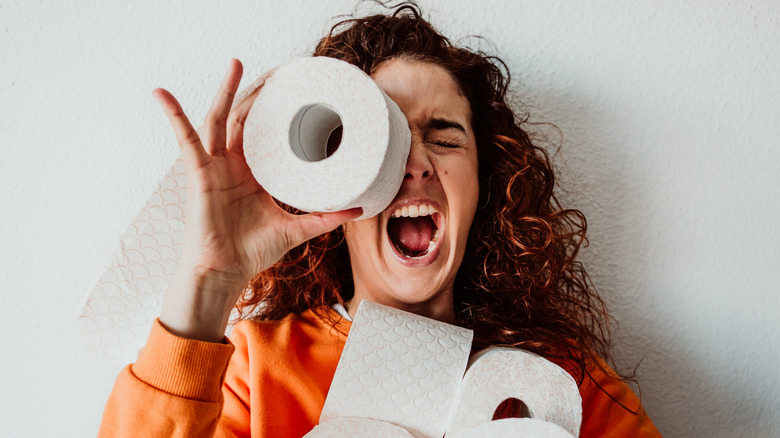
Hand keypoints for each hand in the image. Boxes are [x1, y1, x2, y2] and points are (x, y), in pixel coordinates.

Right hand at [154, 59, 360, 340]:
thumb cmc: (251, 252)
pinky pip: (185, 141)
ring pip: (218, 119)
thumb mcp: (295, 229)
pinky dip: (173, 116)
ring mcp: (213, 167)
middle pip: (243, 118)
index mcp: (253, 174)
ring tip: (237, 64)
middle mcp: (232, 165)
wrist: (224, 272)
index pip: (265, 134)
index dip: (277, 113)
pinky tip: (162, 94)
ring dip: (225, 91)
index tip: (295, 93)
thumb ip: (324, 218)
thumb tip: (358, 210)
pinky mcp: (198, 174)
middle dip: (256, 93)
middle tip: (276, 71)